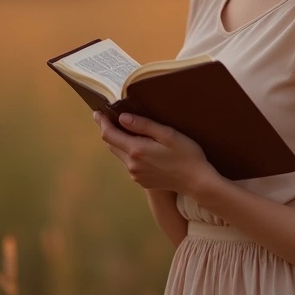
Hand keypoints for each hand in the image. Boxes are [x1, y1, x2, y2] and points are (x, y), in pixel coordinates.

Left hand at [93, 110, 220, 196]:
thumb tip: (122, 118)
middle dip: (109, 131)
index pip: (109, 135)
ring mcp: (136, 175)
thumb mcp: (167, 134)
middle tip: (109, 117)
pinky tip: (139, 146)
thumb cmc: (187, 154)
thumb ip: (144, 125)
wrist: (197, 181)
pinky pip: (129, 164)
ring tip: (124, 130)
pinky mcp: (142, 181)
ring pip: (120, 154)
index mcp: (137, 150)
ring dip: (119, 142)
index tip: (97, 113)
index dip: (102, 122)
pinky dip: (128, 152)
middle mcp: (132, 165)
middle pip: (111, 145)